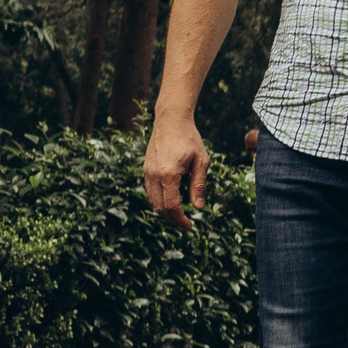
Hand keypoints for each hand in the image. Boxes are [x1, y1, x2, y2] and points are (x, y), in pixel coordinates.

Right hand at [143, 115, 210, 229]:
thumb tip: (198, 207)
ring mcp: (147, 172)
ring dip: (165, 211)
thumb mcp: (201, 162)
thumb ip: (199, 185)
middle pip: (159, 207)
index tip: (189, 226)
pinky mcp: (145, 169)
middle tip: (185, 224)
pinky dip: (159, 201)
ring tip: (180, 215)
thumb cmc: (189, 140)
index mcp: (168, 174)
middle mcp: (154, 175)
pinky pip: (150, 192)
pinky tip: (171, 201)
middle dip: (172, 219)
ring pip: (152, 201)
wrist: (170, 121)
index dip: (180, 219)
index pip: (171, 205)